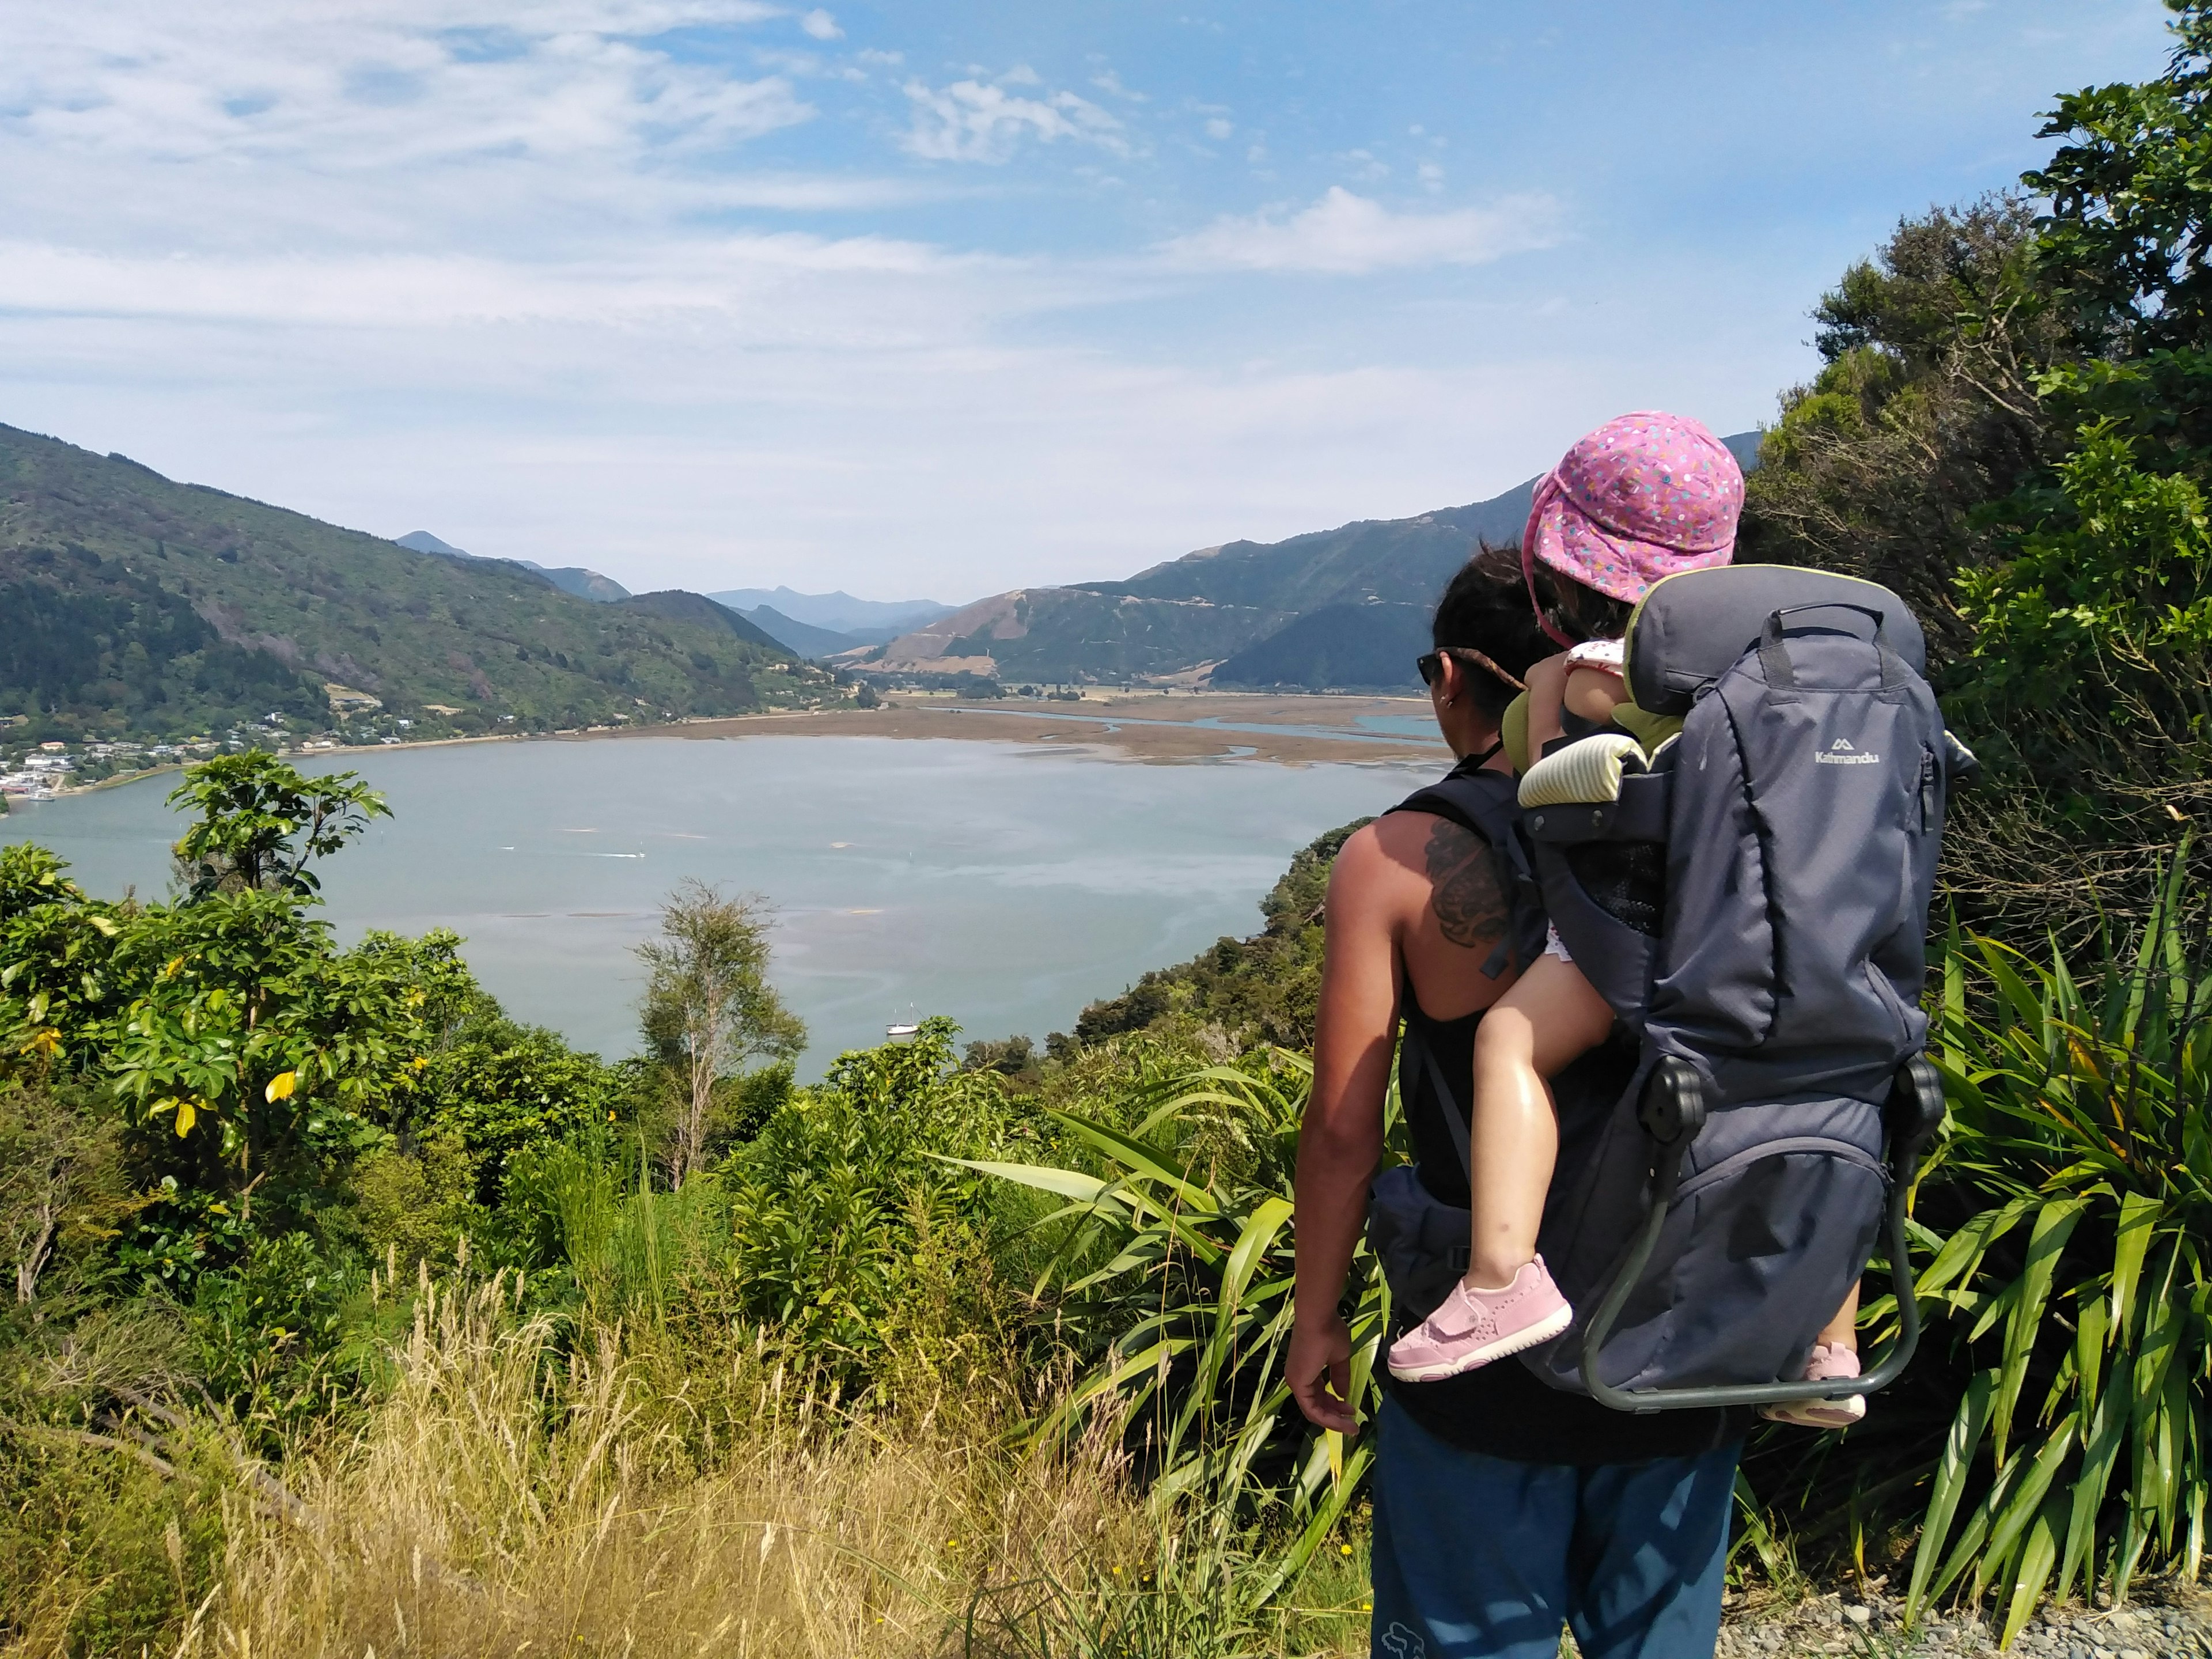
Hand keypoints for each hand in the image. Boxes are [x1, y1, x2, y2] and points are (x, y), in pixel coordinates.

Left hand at [1289, 1311, 1359, 1434]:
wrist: (1319, 1318)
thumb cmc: (1329, 1332)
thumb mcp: (1339, 1357)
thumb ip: (1340, 1377)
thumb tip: (1343, 1394)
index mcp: (1306, 1371)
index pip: (1319, 1395)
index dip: (1335, 1406)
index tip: (1351, 1409)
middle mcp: (1298, 1379)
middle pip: (1316, 1406)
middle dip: (1335, 1416)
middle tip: (1353, 1422)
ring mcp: (1296, 1382)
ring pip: (1314, 1411)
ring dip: (1333, 1420)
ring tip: (1352, 1425)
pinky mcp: (1298, 1384)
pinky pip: (1312, 1408)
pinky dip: (1327, 1417)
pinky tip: (1343, 1419)